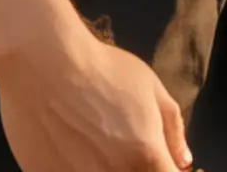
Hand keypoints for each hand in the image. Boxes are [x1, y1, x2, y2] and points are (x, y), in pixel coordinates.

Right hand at [0, 22, 192, 171]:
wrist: (44, 65)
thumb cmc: (101, 69)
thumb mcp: (150, 87)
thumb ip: (171, 127)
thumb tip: (182, 159)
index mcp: (144, 156)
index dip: (171, 170)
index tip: (166, 162)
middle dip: (139, 167)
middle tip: (124, 144)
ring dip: (106, 166)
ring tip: (95, 142)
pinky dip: (76, 167)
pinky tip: (70, 147)